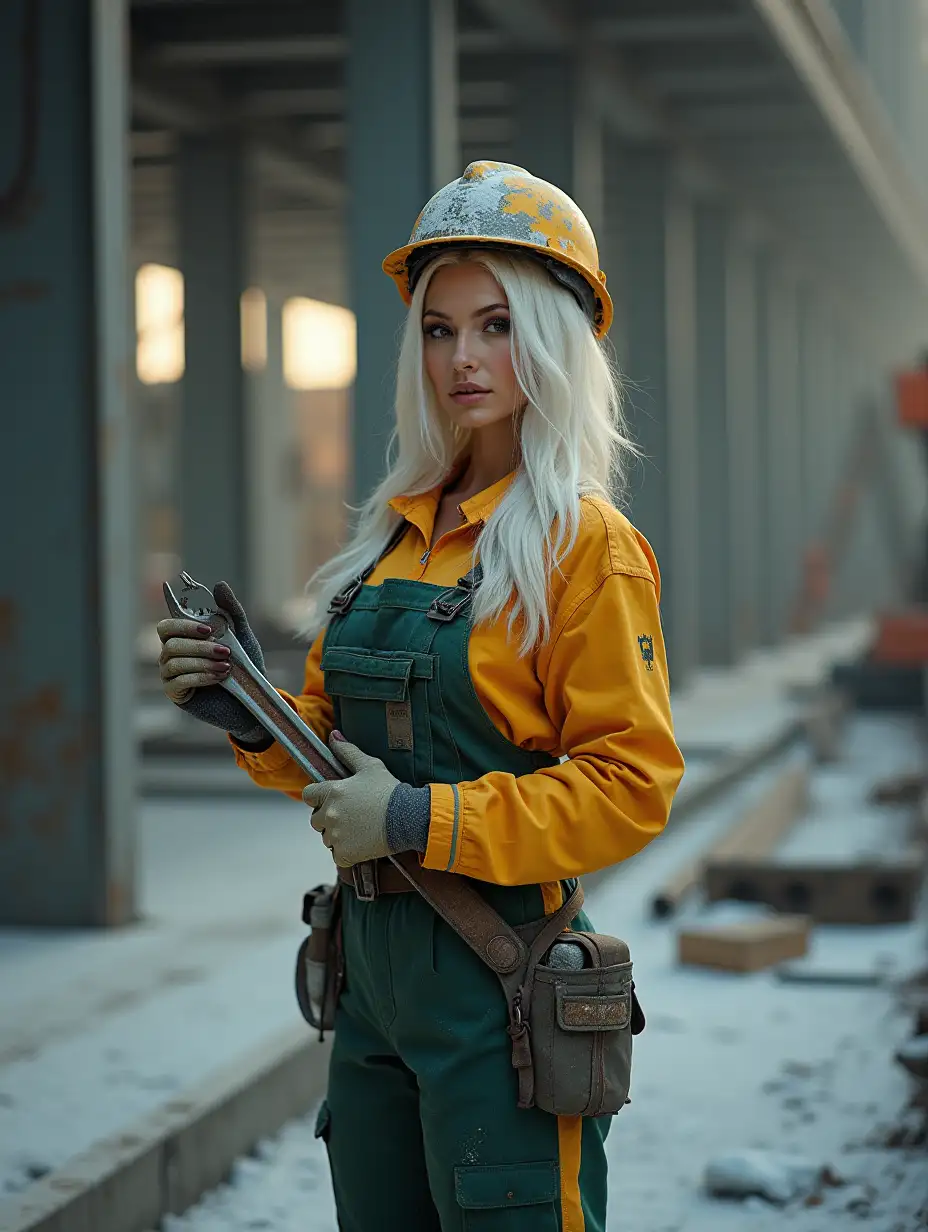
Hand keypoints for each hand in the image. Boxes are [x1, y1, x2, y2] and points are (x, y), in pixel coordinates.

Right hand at [156, 581, 268, 743]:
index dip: (182, 624)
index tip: (208, 629)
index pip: (167, 626)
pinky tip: (218, 677)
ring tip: (227, 666)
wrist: (252, 698)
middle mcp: (171, 655)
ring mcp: (171, 675)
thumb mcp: (242, 636)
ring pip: (174, 662)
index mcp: (184, 638)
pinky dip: (200, 676)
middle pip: (170, 643)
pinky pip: (178, 682)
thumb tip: (219, 585)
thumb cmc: (244, 667)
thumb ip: (231, 611)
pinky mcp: (176, 694)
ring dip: (202, 662)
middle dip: (199, 646)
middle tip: (226, 650)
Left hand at [303, 733, 400, 866]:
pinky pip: (337, 854)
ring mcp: (336, 835)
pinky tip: (361, 842)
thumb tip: (333, 735)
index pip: (308, 795)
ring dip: (337, 834)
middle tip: (349, 814)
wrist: (408, 817)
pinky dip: (346, 851)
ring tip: (358, 828)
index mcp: (331, 792)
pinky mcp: (345, 853)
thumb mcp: (370, 766)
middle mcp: (329, 814)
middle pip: (315, 819)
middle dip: (327, 817)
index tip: (331, 799)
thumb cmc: (389, 790)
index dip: (318, 796)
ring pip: (326, 837)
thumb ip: (348, 751)